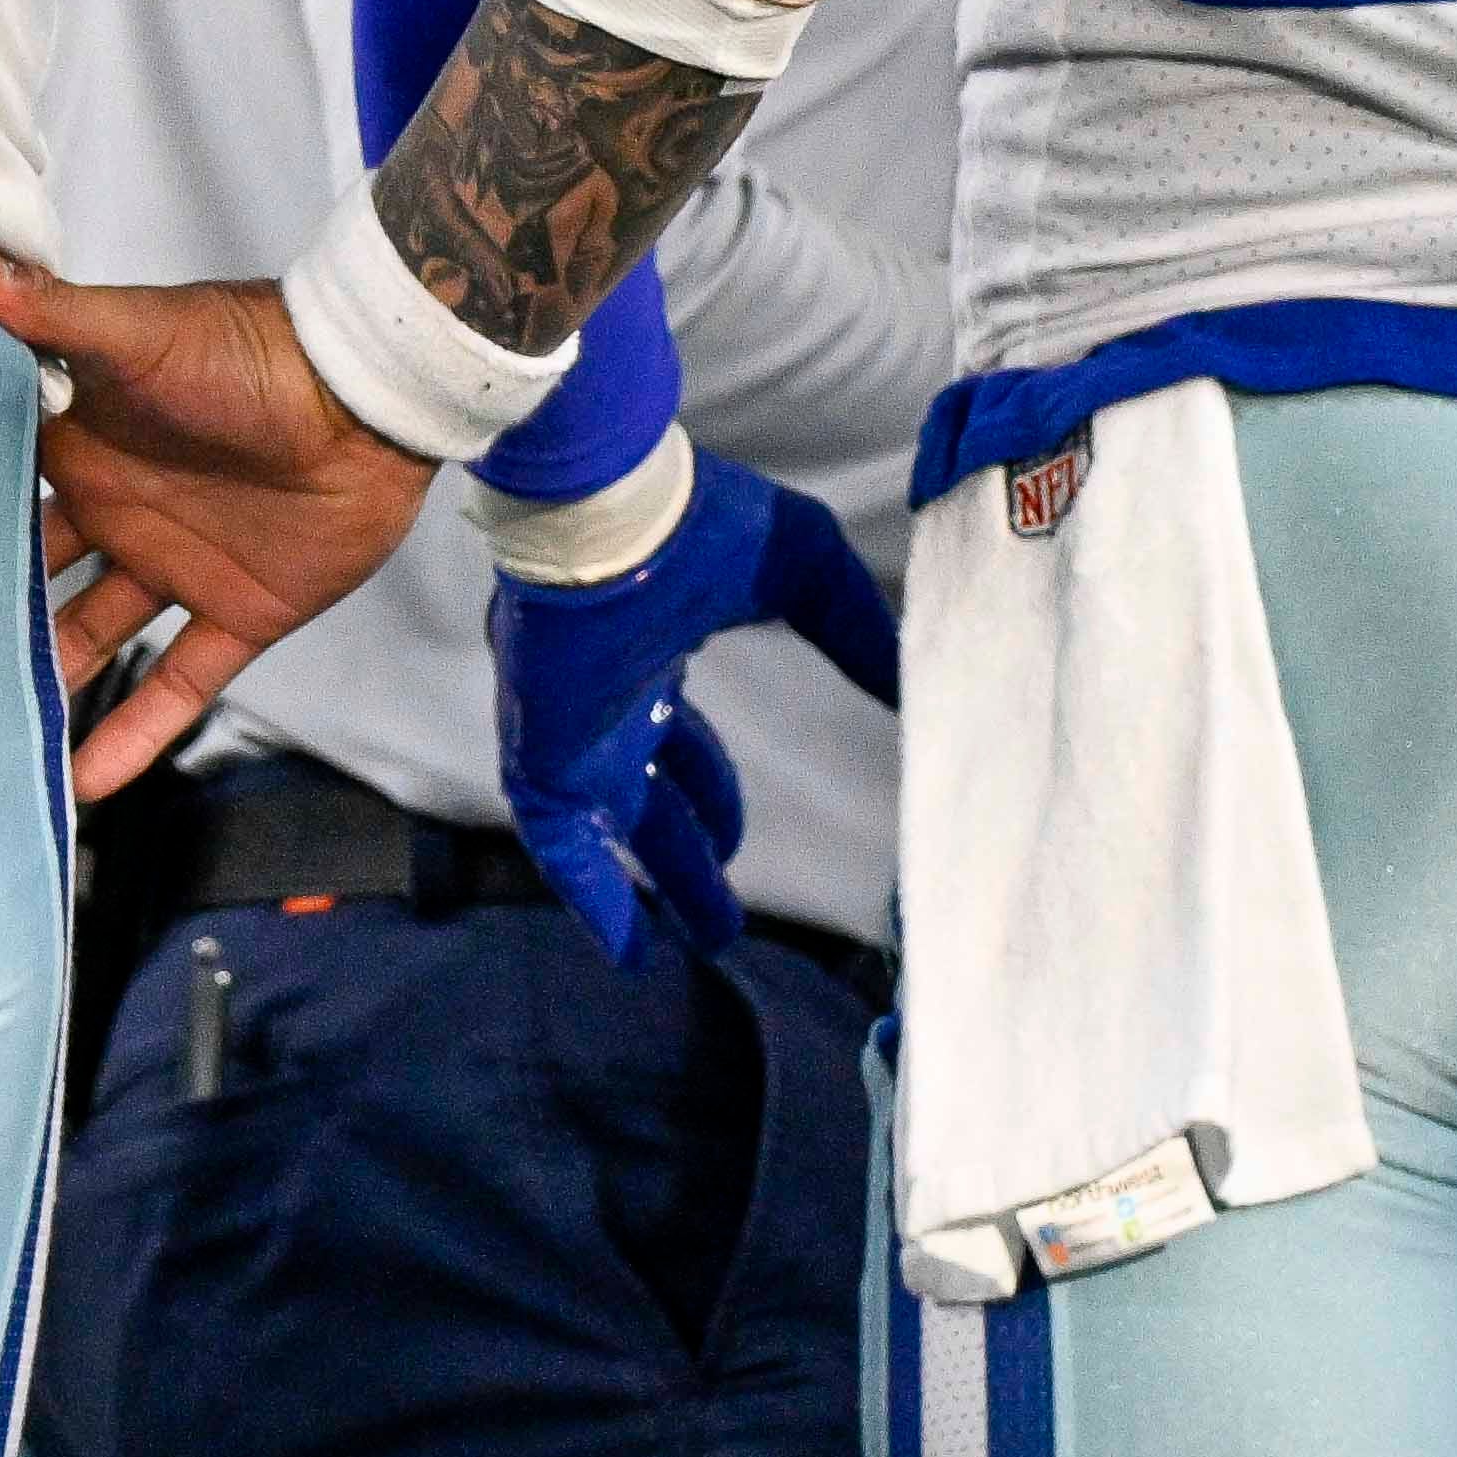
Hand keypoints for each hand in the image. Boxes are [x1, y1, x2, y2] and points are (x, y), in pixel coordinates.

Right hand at [0, 231, 428, 801]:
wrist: (373, 399)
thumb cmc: (252, 352)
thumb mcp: (140, 332)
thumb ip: (52, 312)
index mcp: (85, 443)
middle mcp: (118, 507)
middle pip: (33, 570)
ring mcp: (175, 564)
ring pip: (91, 636)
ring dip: (47, 682)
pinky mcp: (237, 614)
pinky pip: (176, 684)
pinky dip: (133, 736)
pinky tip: (84, 786)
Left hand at [482, 453, 893, 964]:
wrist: (608, 507)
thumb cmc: (698, 521)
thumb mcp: (804, 571)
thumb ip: (856, 629)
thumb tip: (913, 686)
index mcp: (650, 654)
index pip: (676, 740)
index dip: (710, 794)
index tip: (738, 843)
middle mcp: (605, 700)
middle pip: (648, 797)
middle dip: (689, 857)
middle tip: (726, 921)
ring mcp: (569, 728)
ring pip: (610, 829)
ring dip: (657, 883)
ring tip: (707, 938)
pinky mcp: (543, 748)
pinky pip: (559, 840)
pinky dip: (591, 892)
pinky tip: (629, 948)